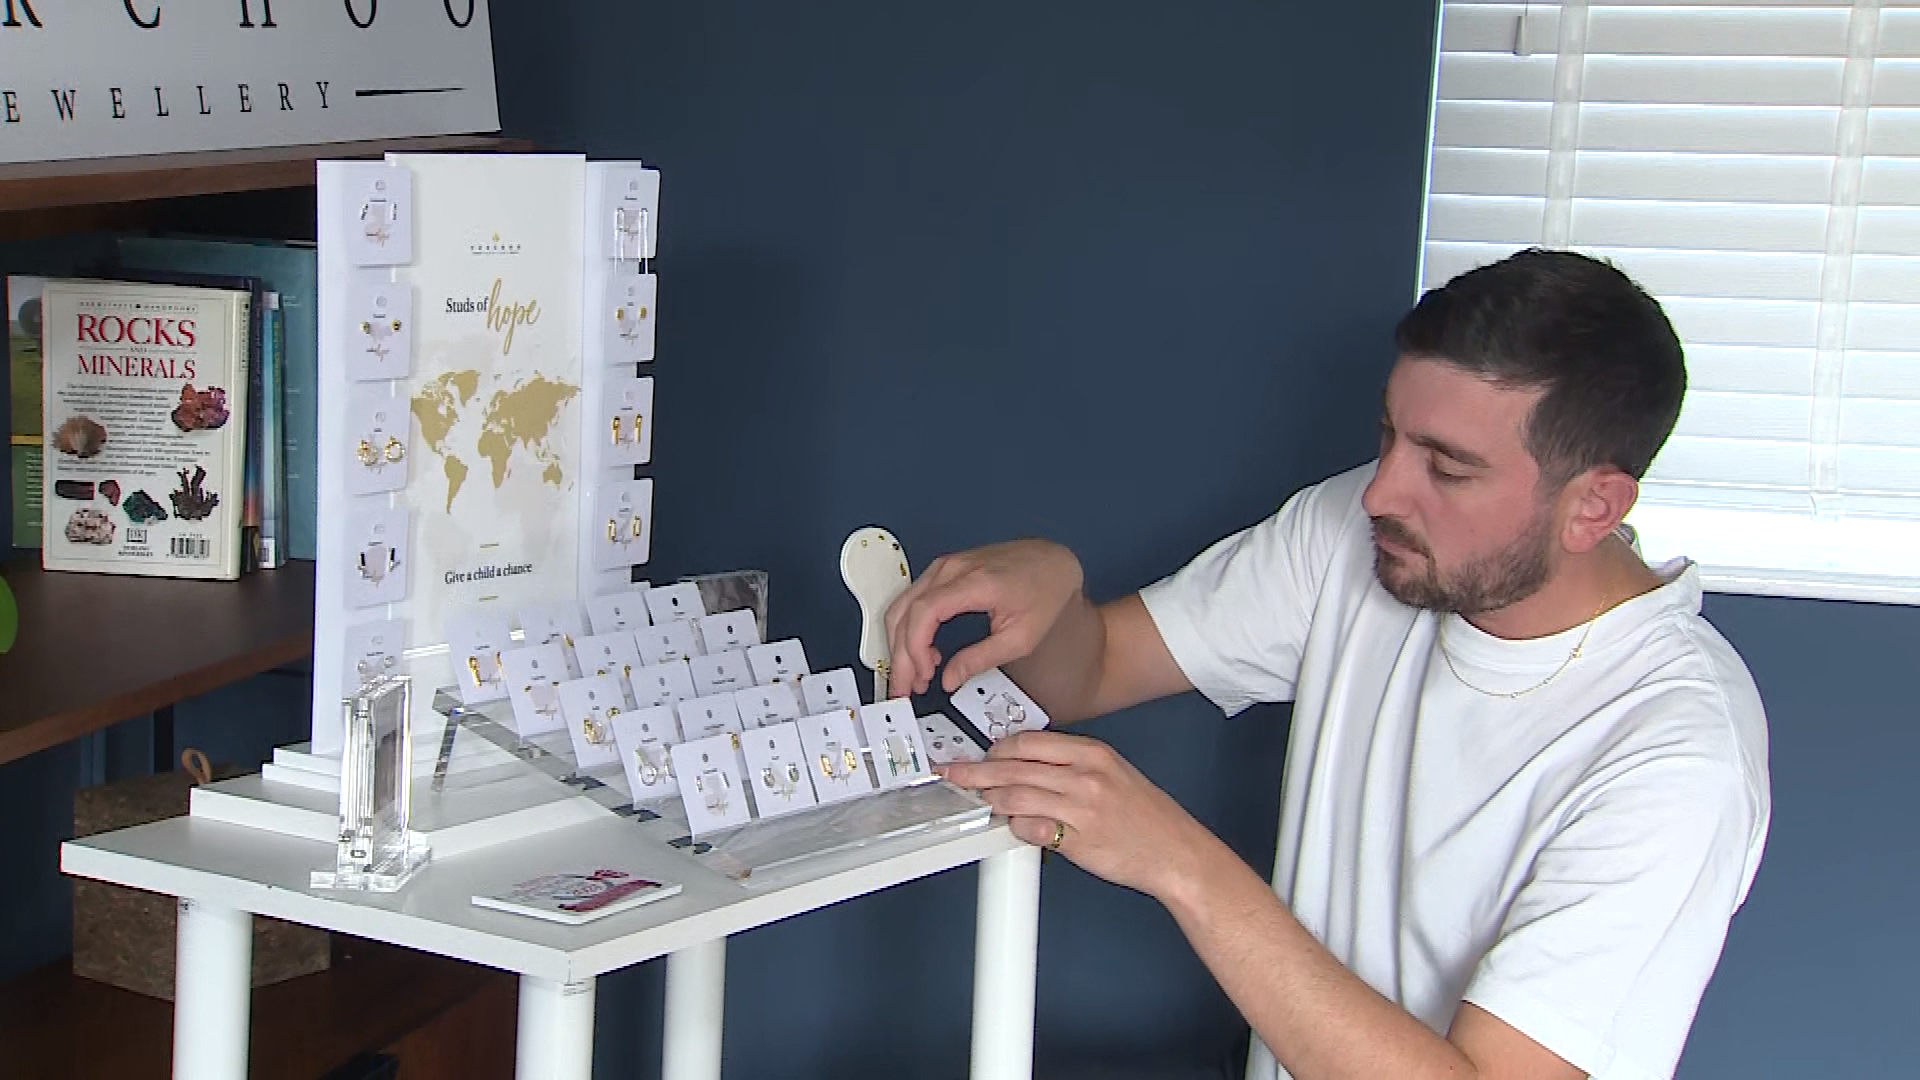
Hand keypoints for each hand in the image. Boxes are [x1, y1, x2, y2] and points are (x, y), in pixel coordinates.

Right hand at [885, 538, 1083, 695]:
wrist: (1054, 562)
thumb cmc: (1044, 590)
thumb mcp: (1020, 637)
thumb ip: (981, 659)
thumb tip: (951, 678)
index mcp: (974, 582)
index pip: (924, 612)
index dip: (915, 647)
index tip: (921, 674)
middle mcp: (953, 568)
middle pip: (905, 611)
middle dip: (900, 655)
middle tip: (904, 686)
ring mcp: (946, 566)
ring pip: (902, 605)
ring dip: (901, 643)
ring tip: (913, 675)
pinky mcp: (944, 570)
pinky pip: (913, 599)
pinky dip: (910, 628)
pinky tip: (923, 652)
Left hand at [938, 730, 1208, 898]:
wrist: (1176, 851)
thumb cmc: (1147, 817)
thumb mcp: (1113, 773)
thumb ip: (1071, 766)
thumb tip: (1026, 766)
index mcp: (1093, 753)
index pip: (1028, 742)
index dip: (995, 749)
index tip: (979, 754)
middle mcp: (1085, 776)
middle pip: (1014, 767)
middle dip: (976, 772)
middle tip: (953, 774)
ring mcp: (1080, 808)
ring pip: (1016, 796)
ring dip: (990, 800)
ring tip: (975, 801)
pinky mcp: (1076, 839)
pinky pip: (1031, 829)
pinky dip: (1015, 826)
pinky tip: (1011, 826)